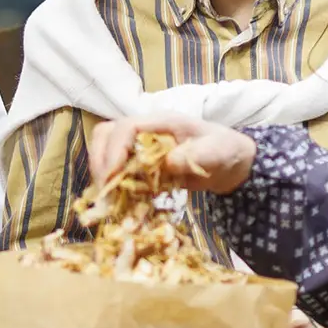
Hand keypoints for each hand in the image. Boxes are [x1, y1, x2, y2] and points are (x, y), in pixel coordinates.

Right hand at [87, 115, 255, 194]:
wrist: (228, 162)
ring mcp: (140, 147)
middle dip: (100, 162)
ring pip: (106, 152)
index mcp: (162, 122)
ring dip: (103, 175)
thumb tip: (168, 162)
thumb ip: (194, 156)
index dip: (114, 150)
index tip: (112, 177)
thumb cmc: (223, 151)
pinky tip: (121, 205)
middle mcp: (145, 131)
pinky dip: (115, 188)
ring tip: (111, 200)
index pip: (126, 127)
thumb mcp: (216, 153)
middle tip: (105, 191)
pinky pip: (117, 172)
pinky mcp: (139, 165)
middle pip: (106, 135)